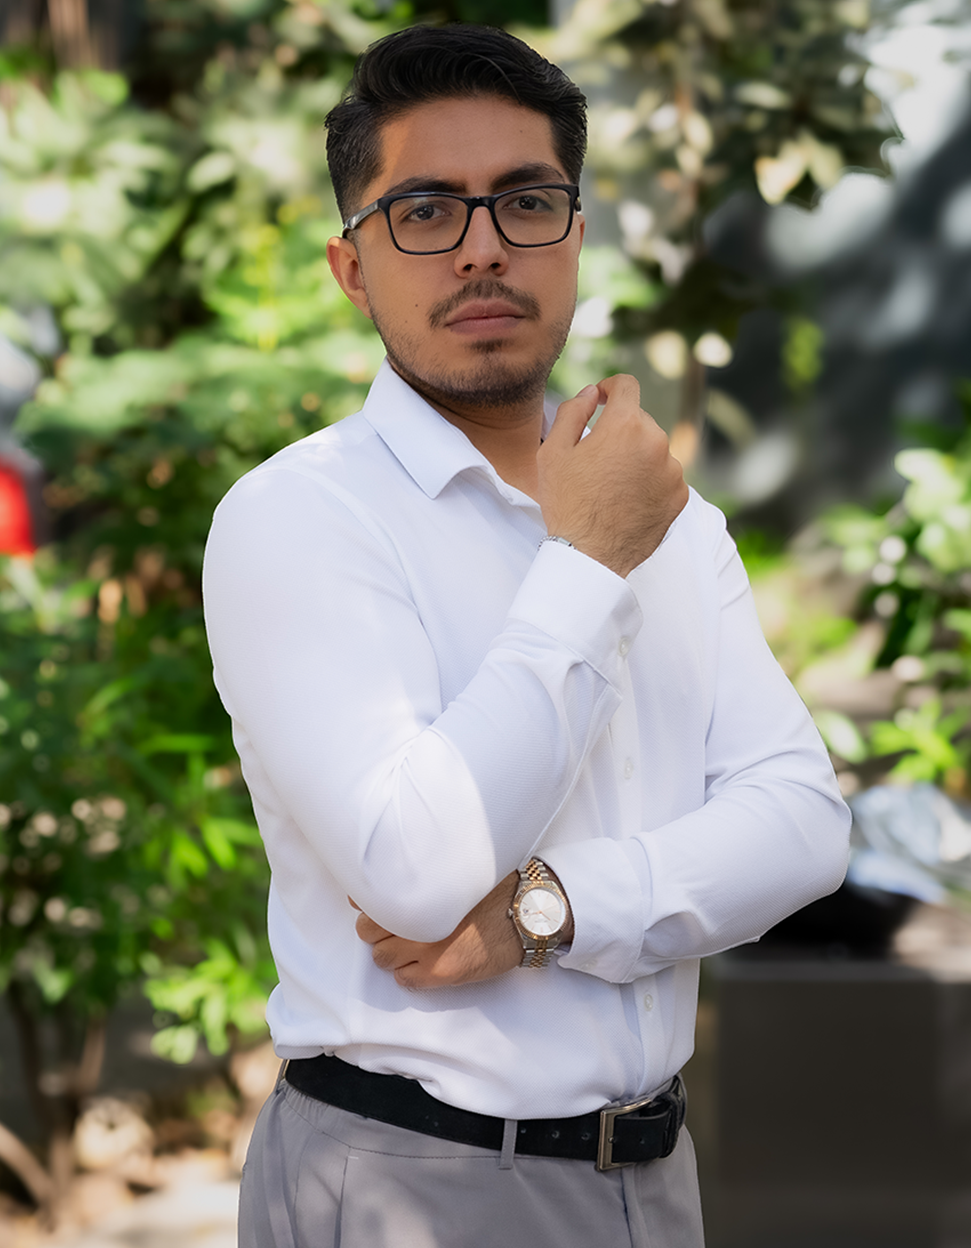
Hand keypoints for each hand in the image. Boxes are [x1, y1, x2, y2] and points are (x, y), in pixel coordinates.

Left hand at [351, 872, 521, 988]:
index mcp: (419, 890)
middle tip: (392, 926)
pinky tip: (422, 963)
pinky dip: (407, 973)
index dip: (367, 904)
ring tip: (409, 945)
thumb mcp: (456, 870)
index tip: (372, 904)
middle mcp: (416, 920)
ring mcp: (426, 949)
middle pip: (367, 930)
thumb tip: (389, 873)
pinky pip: (404, 980)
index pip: (368, 901)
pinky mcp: (441, 973)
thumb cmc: (496, 887)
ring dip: (390, 952)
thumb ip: (423, 873)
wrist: (527, 913)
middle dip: (376, 928)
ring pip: (381, 958)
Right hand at [537, 374, 688, 577]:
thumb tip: (591, 393)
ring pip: (653, 449)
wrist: (589, 555)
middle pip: (639, 421)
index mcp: (625, 425)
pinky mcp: (680, 496)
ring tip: (612, 486)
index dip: (610, 388)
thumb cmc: (567, 504)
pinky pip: (665, 476)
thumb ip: (572, 411)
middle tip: (596, 460)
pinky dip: (649, 481)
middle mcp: (656, 442)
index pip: (626, 386)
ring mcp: (672, 471)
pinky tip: (628, 500)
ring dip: (636, 457)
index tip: (602, 400)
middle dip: (620, 431)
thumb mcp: (552, 451)